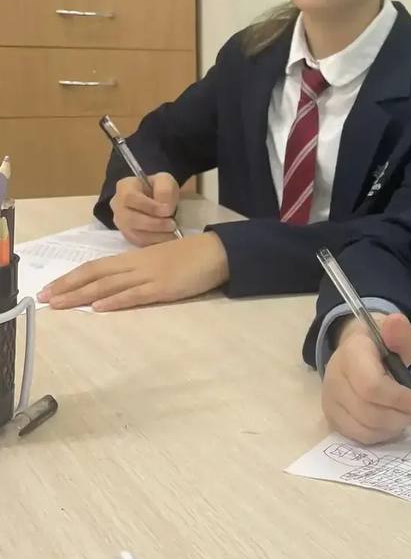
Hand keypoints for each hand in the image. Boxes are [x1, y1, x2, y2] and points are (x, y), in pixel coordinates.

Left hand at [39, 233, 228, 311]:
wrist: (217, 251)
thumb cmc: (190, 257)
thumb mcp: (159, 261)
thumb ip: (139, 272)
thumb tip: (117, 286)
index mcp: (134, 258)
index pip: (96, 267)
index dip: (72, 277)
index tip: (52, 288)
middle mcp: (136, 265)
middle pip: (95, 274)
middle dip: (67, 287)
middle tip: (44, 298)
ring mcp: (149, 276)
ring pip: (108, 284)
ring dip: (82, 295)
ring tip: (61, 303)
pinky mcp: (163, 287)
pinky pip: (134, 294)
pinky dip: (115, 300)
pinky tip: (99, 307)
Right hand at [111, 172, 180, 245]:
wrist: (157, 200)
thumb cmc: (158, 189)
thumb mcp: (165, 181)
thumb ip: (165, 190)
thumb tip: (166, 208)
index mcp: (124, 187)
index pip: (130, 197)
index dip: (150, 206)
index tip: (168, 210)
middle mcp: (117, 206)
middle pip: (131, 219)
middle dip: (155, 224)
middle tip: (173, 224)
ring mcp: (121, 223)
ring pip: (135, 234)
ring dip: (156, 236)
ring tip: (172, 233)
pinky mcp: (128, 236)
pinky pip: (139, 244)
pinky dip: (155, 243)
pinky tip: (167, 239)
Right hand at [322, 312, 410, 443]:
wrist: (356, 351)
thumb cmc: (382, 345)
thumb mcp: (396, 333)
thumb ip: (399, 331)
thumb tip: (396, 323)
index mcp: (351, 353)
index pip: (371, 386)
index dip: (398, 399)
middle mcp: (334, 377)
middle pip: (368, 411)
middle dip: (398, 416)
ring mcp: (330, 400)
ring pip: (363, 428)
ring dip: (391, 427)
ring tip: (403, 416)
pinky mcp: (332, 417)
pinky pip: (357, 436)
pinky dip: (379, 434)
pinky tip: (389, 423)